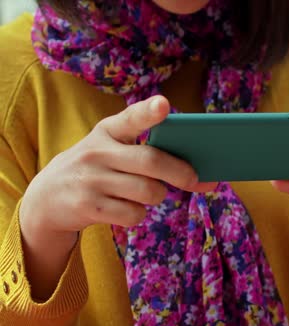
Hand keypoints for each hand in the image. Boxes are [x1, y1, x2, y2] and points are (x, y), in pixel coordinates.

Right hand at [20, 95, 214, 241]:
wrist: (48, 197)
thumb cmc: (98, 169)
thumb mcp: (111, 148)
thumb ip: (146, 151)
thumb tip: (196, 171)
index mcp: (108, 130)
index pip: (131, 118)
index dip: (149, 112)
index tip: (164, 105)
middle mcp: (97, 152)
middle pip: (151, 162)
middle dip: (180, 172)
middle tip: (194, 179)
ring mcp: (91, 179)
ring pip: (148, 191)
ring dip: (157, 195)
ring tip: (147, 193)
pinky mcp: (88, 206)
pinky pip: (134, 214)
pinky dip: (138, 213)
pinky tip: (125, 207)